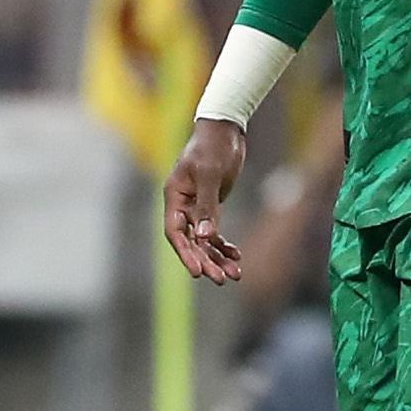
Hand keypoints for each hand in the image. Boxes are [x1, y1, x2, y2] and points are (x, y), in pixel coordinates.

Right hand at [163, 118, 248, 283]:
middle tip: (222, 279)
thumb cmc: (213, 147)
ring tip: (234, 274)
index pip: (175, 232)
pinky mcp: (211, 206)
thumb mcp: (210, 174)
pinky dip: (224, 245)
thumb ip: (207, 205)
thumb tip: (204, 236)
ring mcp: (196, 207)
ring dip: (217, 258)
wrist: (226, 130)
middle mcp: (182, 205)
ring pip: (203, 240)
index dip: (185, 254)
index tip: (197, 272)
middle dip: (206, 261)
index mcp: (174, 196)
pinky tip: (235, 256)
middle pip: (190, 242)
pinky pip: (214, 232)